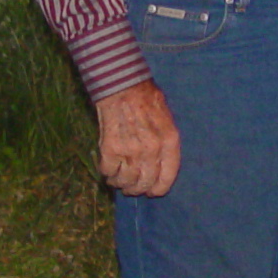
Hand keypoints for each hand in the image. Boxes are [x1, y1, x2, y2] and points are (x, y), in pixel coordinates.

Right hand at [96, 81, 180, 196]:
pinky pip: (108, 172)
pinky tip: (109, 170)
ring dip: (121, 184)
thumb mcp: (167, 118)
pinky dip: (107, 174)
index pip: (167, 177)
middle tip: (132, 188)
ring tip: (119, 180)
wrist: (122, 85)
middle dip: (138, 189)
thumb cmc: (146, 98)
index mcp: (169, 142)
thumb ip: (165, 142)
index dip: (159, 189)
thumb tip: (160, 165)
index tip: (153, 192)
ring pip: (126, 181)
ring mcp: (131, 151)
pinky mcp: (110, 149)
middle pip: (145, 183)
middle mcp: (152, 150)